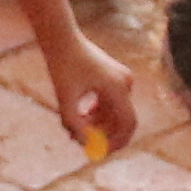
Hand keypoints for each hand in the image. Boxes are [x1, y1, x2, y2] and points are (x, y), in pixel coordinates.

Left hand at [46, 32, 142, 160]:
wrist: (61, 38)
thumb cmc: (62, 66)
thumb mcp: (65, 98)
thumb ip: (73, 122)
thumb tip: (84, 144)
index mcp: (117, 87)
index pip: (128, 123)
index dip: (118, 141)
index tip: (101, 153)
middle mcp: (124, 83)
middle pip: (121, 119)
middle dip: (104, 134)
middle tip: (84, 145)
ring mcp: (121, 79)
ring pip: (113, 112)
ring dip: (97, 124)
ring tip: (73, 127)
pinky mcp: (113, 77)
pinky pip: (109, 102)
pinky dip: (96, 112)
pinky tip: (80, 115)